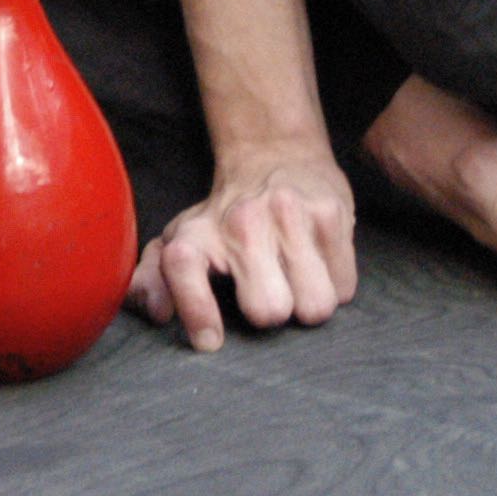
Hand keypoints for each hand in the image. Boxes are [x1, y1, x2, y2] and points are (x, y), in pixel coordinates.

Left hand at [126, 147, 356, 350]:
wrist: (276, 154)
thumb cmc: (224, 215)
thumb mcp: (182, 239)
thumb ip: (153, 278)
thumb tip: (156, 312)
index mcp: (196, 233)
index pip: (182, 269)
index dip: (197, 312)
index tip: (211, 341)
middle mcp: (241, 221)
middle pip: (269, 311)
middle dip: (273, 314)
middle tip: (269, 292)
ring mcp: (289, 215)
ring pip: (316, 306)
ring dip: (309, 304)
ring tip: (295, 279)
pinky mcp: (330, 214)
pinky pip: (344, 288)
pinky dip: (334, 285)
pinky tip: (317, 263)